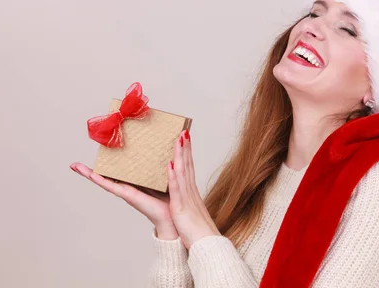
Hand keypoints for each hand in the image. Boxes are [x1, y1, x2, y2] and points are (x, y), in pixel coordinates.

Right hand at [69, 162, 178, 239]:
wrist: (172, 216)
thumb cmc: (169, 197)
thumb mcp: (163, 177)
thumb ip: (162, 166)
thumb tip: (166, 151)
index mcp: (133, 183)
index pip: (117, 172)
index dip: (105, 165)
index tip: (94, 157)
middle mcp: (126, 187)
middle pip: (105, 177)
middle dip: (89, 172)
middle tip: (74, 164)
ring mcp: (124, 192)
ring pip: (103, 181)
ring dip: (89, 175)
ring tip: (75, 167)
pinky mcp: (127, 195)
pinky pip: (111, 187)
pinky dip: (100, 180)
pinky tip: (91, 175)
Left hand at [167, 129, 221, 249]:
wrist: (207, 247)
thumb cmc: (199, 234)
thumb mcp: (191, 215)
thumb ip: (186, 204)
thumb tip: (184, 201)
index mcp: (192, 194)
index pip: (189, 168)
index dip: (187, 153)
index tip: (185, 139)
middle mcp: (191, 192)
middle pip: (188, 165)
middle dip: (185, 148)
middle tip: (183, 131)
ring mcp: (187, 199)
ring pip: (184, 172)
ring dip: (181, 155)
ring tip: (178, 139)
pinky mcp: (181, 207)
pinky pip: (177, 189)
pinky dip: (174, 176)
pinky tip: (171, 164)